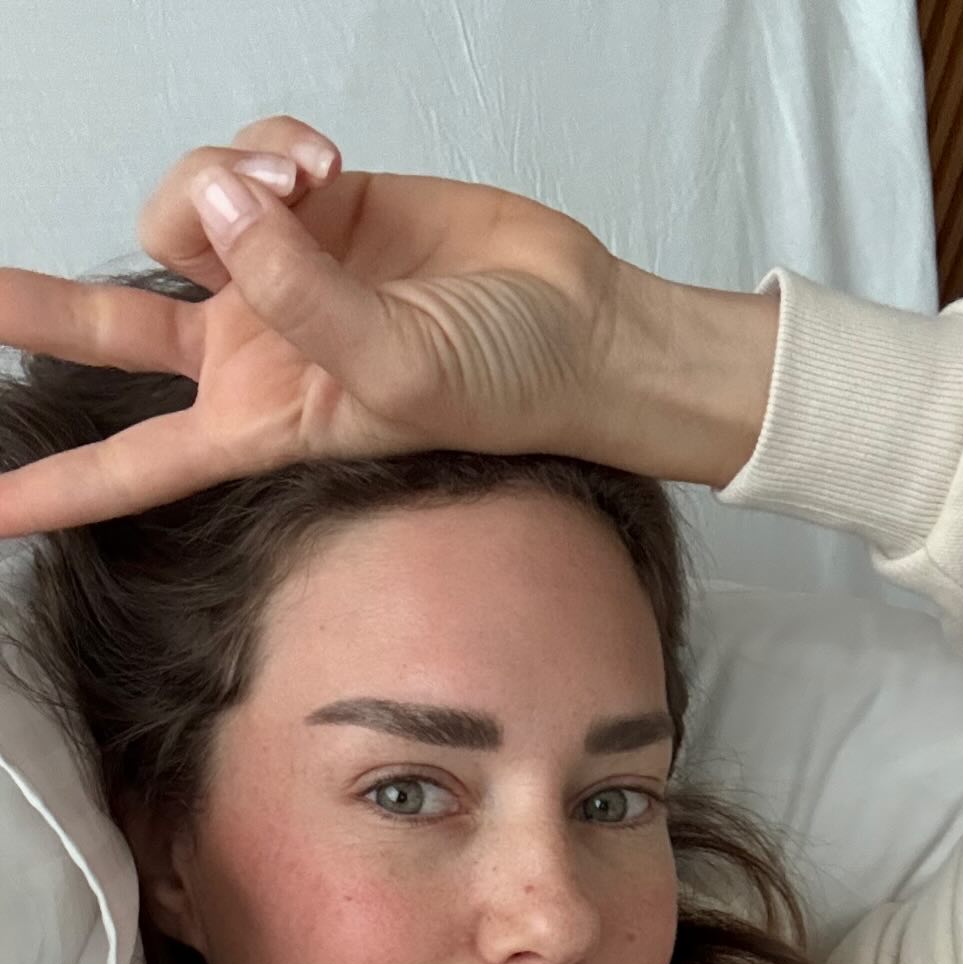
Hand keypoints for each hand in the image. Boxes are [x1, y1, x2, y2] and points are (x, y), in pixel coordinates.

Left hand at [0, 112, 647, 535]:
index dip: (52, 487)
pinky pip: (246, 154)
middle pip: (104, 326)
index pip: (132, 464)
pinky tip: (327, 166)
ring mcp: (274, 271)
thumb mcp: (398, 370)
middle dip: (30, 302)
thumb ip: (302, 294)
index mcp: (259, 423)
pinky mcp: (312, 204)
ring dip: (225, 179)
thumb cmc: (507, 387)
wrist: (577, 325)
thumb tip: (225, 201)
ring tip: (309, 187)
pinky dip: (273, 147)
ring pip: (179, 207)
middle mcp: (249, 350)